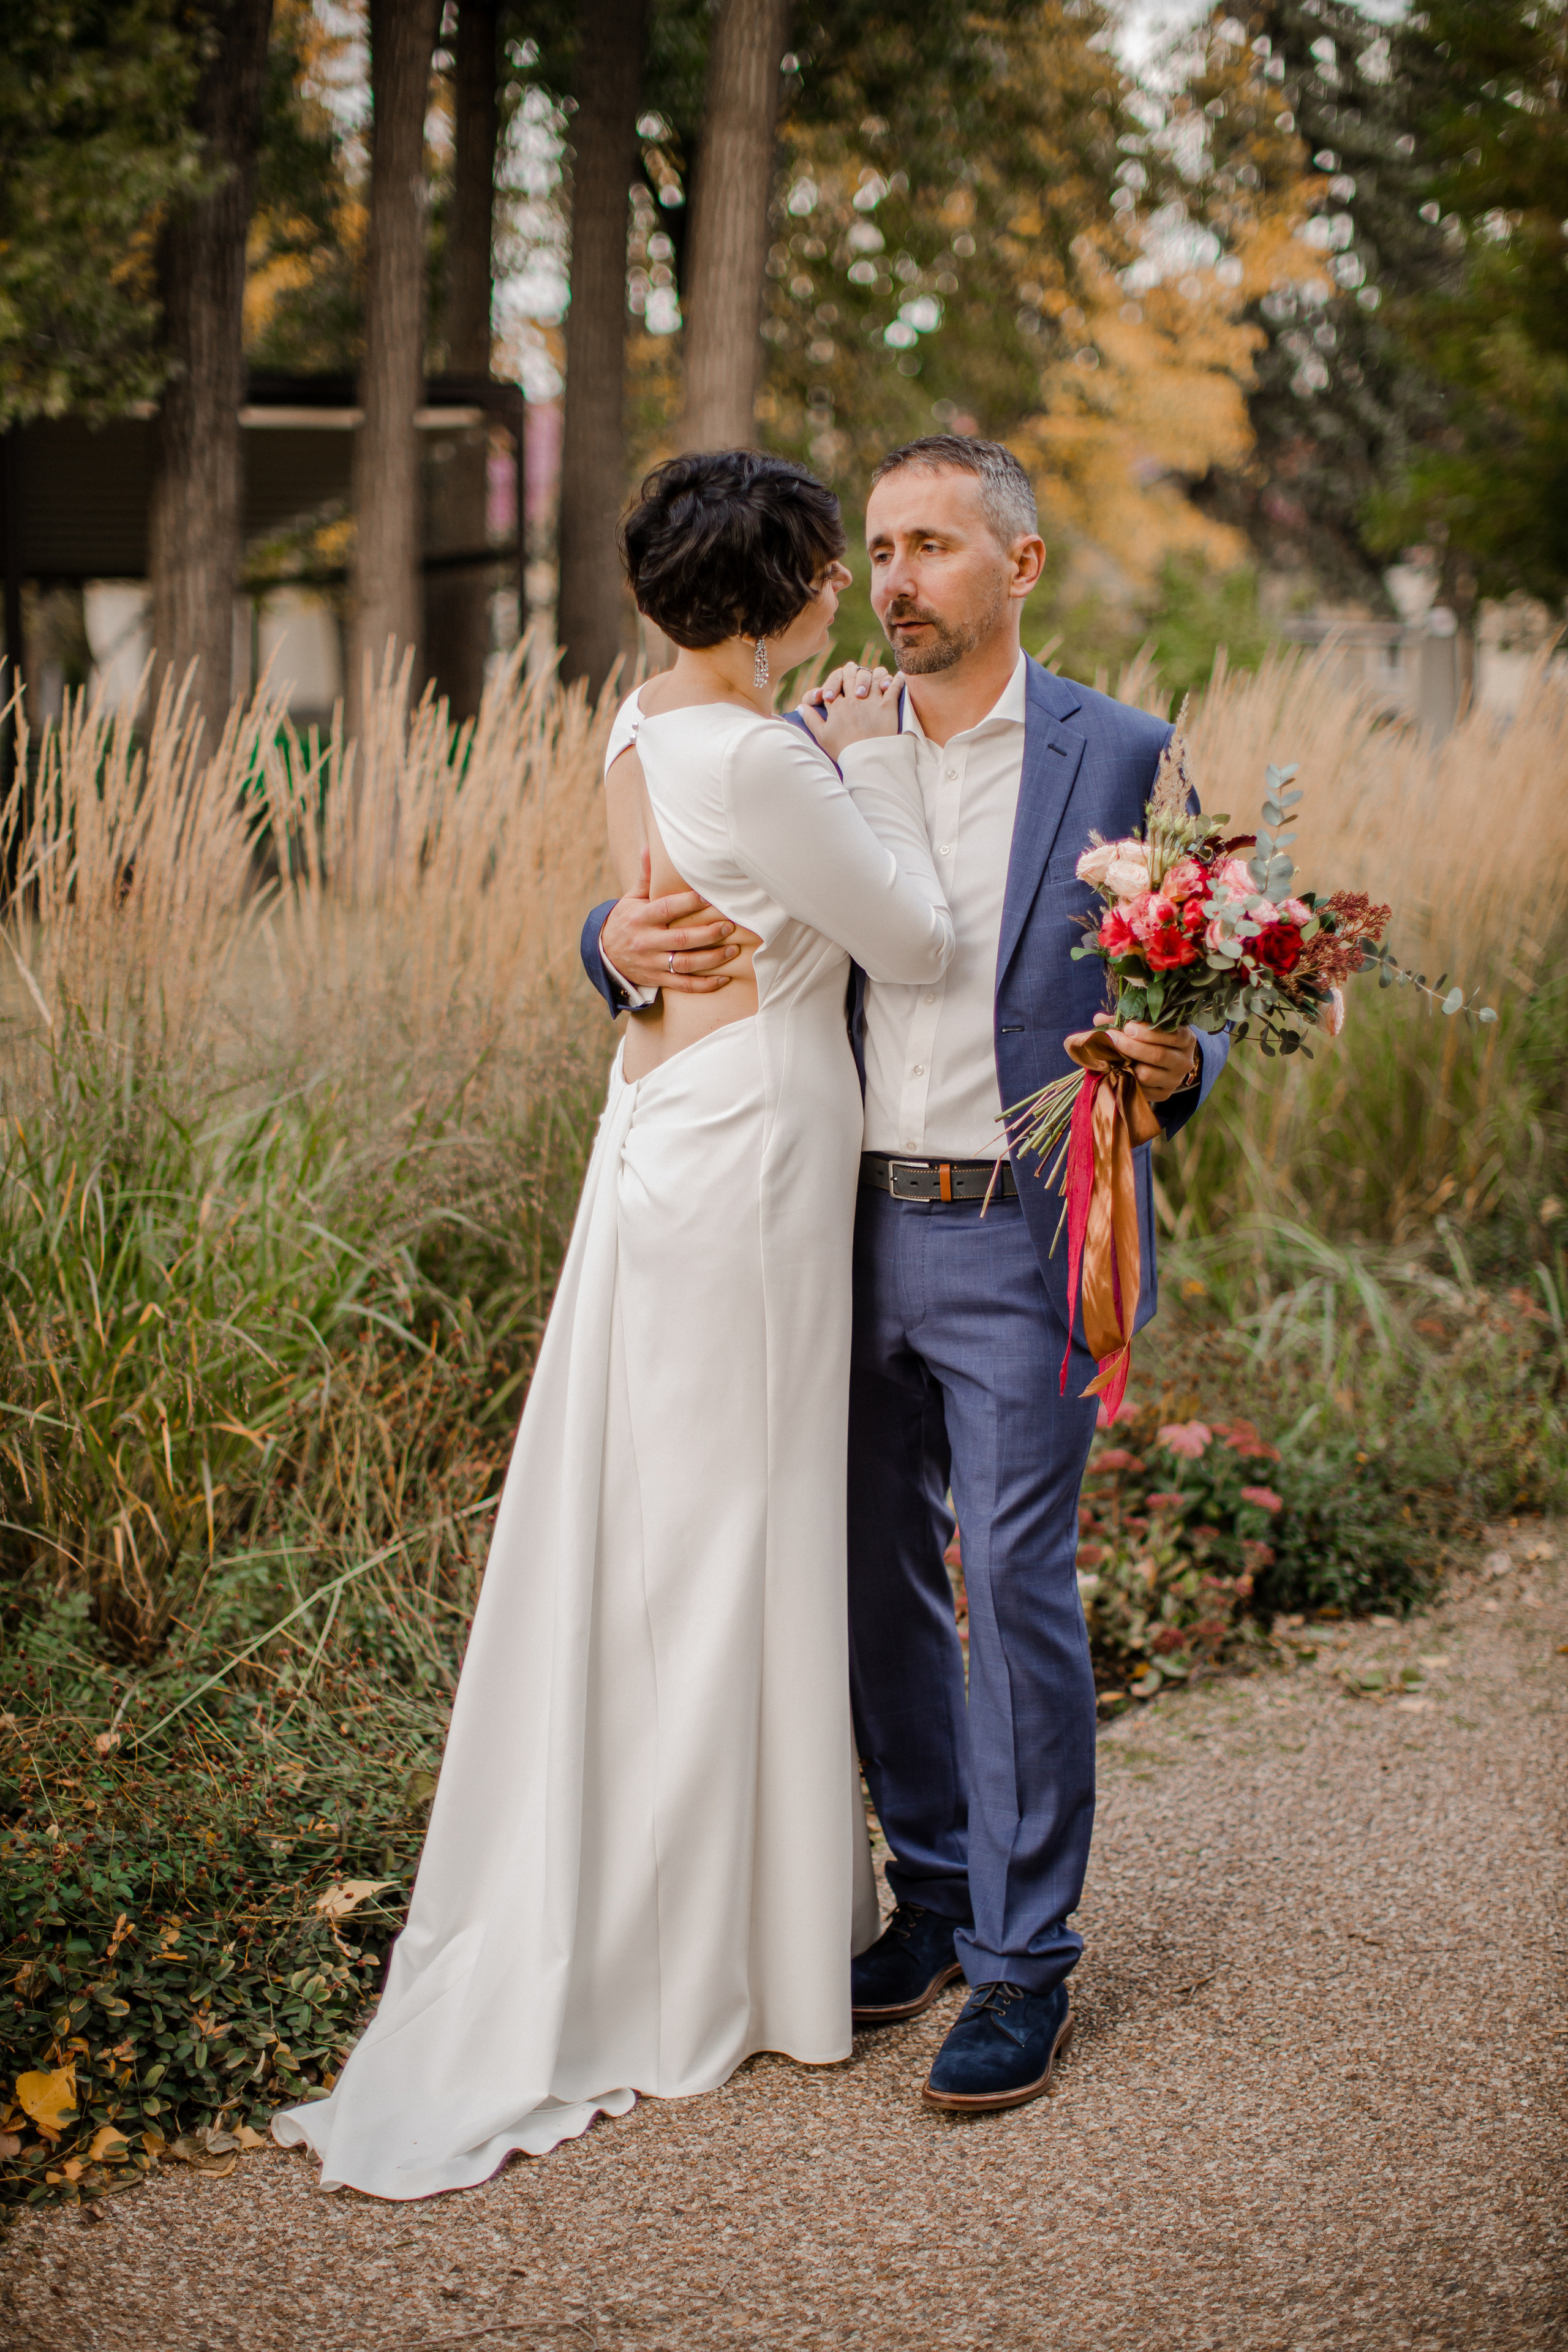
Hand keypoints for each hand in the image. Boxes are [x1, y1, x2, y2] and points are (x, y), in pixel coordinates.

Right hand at [600, 848, 740, 993]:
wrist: (603, 955)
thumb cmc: (625, 921)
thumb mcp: (630, 899)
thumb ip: (645, 878)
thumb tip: (649, 848)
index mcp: (641, 918)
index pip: (666, 909)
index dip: (688, 903)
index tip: (708, 896)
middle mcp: (647, 941)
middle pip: (681, 939)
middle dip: (707, 933)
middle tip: (729, 926)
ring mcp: (652, 963)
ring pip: (685, 964)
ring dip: (711, 959)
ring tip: (732, 950)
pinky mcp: (658, 979)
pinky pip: (683, 985)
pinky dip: (704, 985)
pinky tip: (722, 979)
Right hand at [798, 664, 900, 759]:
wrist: (867, 760)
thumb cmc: (843, 749)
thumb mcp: (822, 736)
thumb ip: (811, 719)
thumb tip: (800, 707)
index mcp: (837, 705)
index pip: (834, 683)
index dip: (836, 678)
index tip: (840, 674)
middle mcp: (854, 699)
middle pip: (852, 675)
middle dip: (852, 670)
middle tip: (853, 668)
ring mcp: (872, 700)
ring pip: (873, 675)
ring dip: (875, 673)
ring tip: (877, 674)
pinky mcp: (888, 705)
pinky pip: (894, 686)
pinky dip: (898, 679)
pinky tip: (899, 676)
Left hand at [1093, 1015, 1198, 1104]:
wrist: (1166, 1064)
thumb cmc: (1154, 1039)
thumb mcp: (1147, 1026)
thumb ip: (1126, 1021)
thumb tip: (1100, 1019)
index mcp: (1186, 1039)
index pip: (1173, 1035)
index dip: (1149, 1032)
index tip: (1128, 1027)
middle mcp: (1184, 1061)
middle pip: (1158, 1055)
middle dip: (1132, 1046)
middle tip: (1113, 1038)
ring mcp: (1175, 1080)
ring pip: (1147, 1074)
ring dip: (1126, 1064)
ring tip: (1111, 1054)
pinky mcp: (1164, 1094)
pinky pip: (1141, 1089)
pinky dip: (1127, 1078)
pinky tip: (1117, 1069)